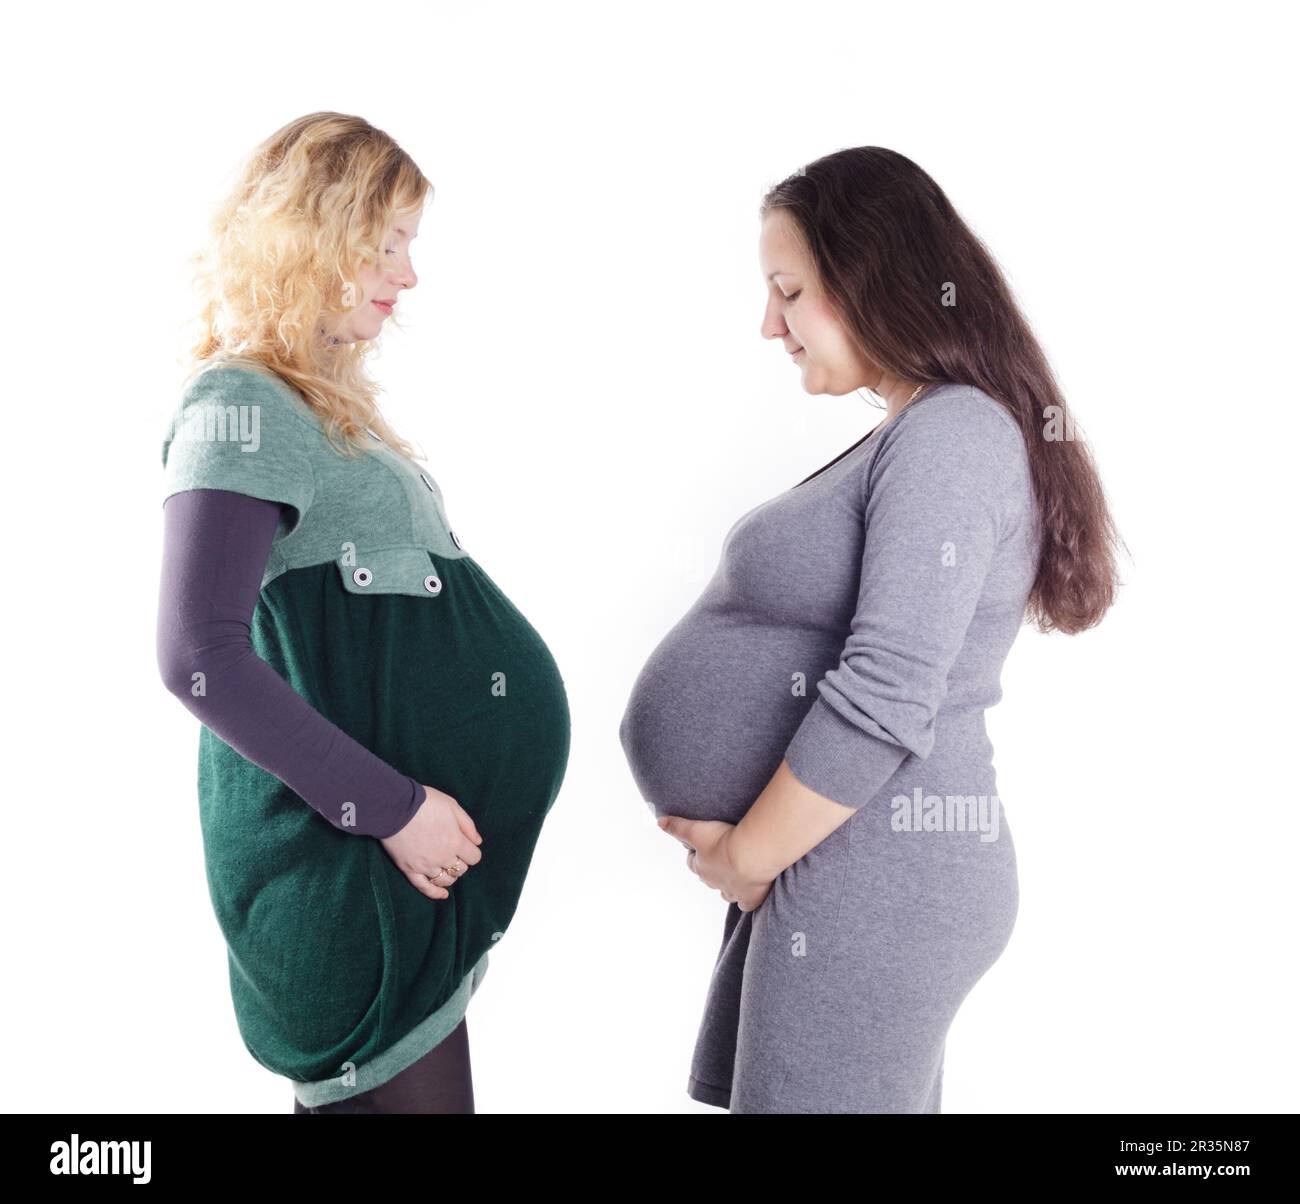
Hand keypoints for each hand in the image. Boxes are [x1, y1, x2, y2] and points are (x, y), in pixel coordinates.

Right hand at [380, 784, 482, 900]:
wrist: (394, 806)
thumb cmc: (425, 802)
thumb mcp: (453, 806)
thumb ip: (468, 825)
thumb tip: (477, 842)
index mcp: (456, 842)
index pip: (474, 857)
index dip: (471, 852)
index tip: (466, 845)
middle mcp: (443, 857)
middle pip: (460, 869)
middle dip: (460, 861)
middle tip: (453, 852)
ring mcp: (426, 866)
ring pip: (445, 880)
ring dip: (449, 875)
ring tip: (446, 867)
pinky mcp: (409, 870)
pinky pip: (424, 887)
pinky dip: (435, 893)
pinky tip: (443, 894)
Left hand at [657, 815, 773, 911]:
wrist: (751, 855)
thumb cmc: (723, 841)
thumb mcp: (696, 829)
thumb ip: (678, 827)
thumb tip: (660, 822)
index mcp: (701, 867)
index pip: (692, 863)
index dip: (694, 855)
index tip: (700, 847)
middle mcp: (715, 882)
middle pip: (708, 879)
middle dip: (711, 870)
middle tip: (720, 857)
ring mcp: (733, 891)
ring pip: (725, 893)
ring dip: (726, 886)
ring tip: (734, 876)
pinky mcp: (750, 898)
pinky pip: (745, 904)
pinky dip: (745, 901)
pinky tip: (747, 896)